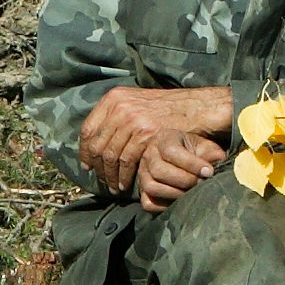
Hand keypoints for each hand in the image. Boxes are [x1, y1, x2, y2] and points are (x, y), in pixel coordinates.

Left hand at [78, 85, 232, 204]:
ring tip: (114, 186)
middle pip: (97, 144)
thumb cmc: (172, 108)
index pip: (88, 129)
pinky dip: (124, 175)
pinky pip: (127, 160)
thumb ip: (119, 114)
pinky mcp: (145, 134)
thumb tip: (101, 134)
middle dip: (97, 166)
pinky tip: (126, 183)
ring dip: (110, 174)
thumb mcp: (139, 102)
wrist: (199, 107)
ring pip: (110, 154)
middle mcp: (120, 107)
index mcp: (114, 98)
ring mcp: (132, 120)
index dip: (85, 151)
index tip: (87, 164)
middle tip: (101, 180)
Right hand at [129, 129, 229, 211]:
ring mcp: (142, 174)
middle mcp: (149, 155)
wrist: (187, 160)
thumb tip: (214, 166)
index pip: (171, 151)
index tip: (209, 172)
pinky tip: (180, 201)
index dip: (191, 164)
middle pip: (159, 171)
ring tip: (192, 193)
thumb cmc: (198, 152)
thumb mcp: (206, 147)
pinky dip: (164, 206)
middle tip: (201, 183)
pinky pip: (148, 203)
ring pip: (151, 187)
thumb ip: (211, 154)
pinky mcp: (142, 191)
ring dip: (175, 193)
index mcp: (165, 139)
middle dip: (185, 180)